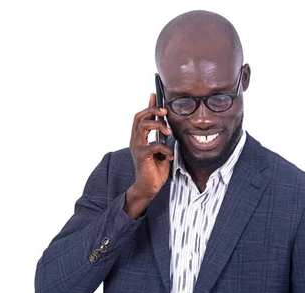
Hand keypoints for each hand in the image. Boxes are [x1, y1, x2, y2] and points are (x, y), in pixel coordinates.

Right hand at [124, 93, 172, 217]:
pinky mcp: (141, 156)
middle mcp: (135, 140)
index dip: (148, 105)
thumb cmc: (155, 169)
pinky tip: (169, 156)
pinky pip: (154, 146)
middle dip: (152, 110)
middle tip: (165, 112)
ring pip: (143, 126)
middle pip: (139, 117)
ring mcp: (137, 147)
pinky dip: (165, 149)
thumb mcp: (161, 149)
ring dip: (158, 125)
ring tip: (168, 133)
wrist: (149, 187)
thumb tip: (168, 126)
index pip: (141, 116)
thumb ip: (161, 138)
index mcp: (139, 137)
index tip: (155, 94)